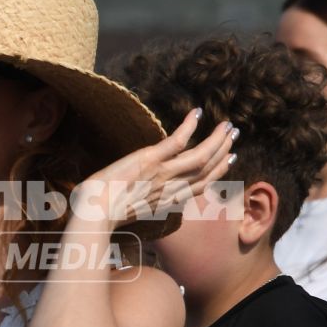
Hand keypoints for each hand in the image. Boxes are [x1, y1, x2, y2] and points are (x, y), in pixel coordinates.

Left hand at [70, 111, 235, 229]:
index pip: (200, 185)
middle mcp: (170, 189)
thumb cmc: (102, 213)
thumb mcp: (129, 211)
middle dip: (223, 152)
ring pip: (199, 157)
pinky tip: (197, 113)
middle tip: (234, 136)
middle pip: (206, 170)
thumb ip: (142, 201)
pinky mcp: (150, 160)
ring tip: (227, 126)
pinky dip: (189, 126)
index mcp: (166, 202)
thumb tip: (141, 195)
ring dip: (216, 140)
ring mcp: (162, 174)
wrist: (92, 213)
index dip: (218, 172)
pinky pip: (177, 142)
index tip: (229, 159)